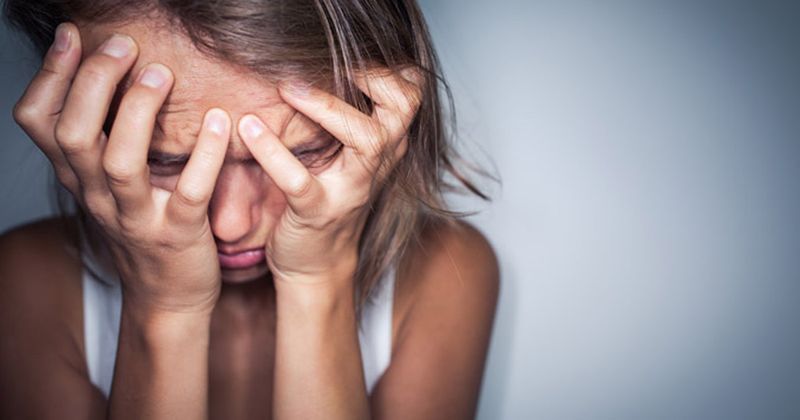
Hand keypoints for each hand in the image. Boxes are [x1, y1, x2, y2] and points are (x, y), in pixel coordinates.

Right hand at [12, 23, 230, 313]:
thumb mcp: (107, 184)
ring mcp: (137, 218)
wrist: (168, 296)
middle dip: (94, 83)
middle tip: (124, 46)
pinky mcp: (179, 235)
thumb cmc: (142, 226)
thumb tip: (102, 72)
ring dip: (138, 114)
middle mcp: (98, 196)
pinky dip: (204, 155)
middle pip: (75, 134)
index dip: (50, 76)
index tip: (74, 36)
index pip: (40, 123)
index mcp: (79, 178)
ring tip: (160, 75)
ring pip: (121, 163)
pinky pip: (189, 193)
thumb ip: (101, 138)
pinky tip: (219, 121)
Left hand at [238, 68, 422, 289]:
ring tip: (286, 88)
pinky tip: (249, 128)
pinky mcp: (318, 212)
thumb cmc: (326, 199)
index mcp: (384, 146)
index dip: (388, 67)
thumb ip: (347, 117)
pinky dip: (273, 152)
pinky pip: (300, 180)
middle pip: (403, 107)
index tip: (351, 51)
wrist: (316, 266)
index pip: (410, 94)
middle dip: (372, 76)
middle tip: (328, 61)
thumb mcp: (346, 157)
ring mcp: (352, 189)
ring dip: (326, 107)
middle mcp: (377, 164)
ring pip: (367, 140)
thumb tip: (320, 64)